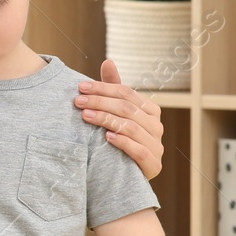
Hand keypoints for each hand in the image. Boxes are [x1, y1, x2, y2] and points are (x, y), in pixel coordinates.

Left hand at [77, 59, 164, 179]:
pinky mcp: (153, 164)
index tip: (81, 87)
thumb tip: (108, 61)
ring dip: (106, 120)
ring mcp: (157, 146)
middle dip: (100, 103)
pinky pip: (139, 150)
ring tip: (85, 116)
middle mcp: (156, 126)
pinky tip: (106, 138)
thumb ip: (114, 89)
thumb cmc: (121, 138)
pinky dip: (123, 142)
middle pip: (127, 108)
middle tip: (78, 101)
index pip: (127, 93)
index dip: (103, 88)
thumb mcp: (117, 113)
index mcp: (150, 110)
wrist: (127, 175)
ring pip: (131, 127)